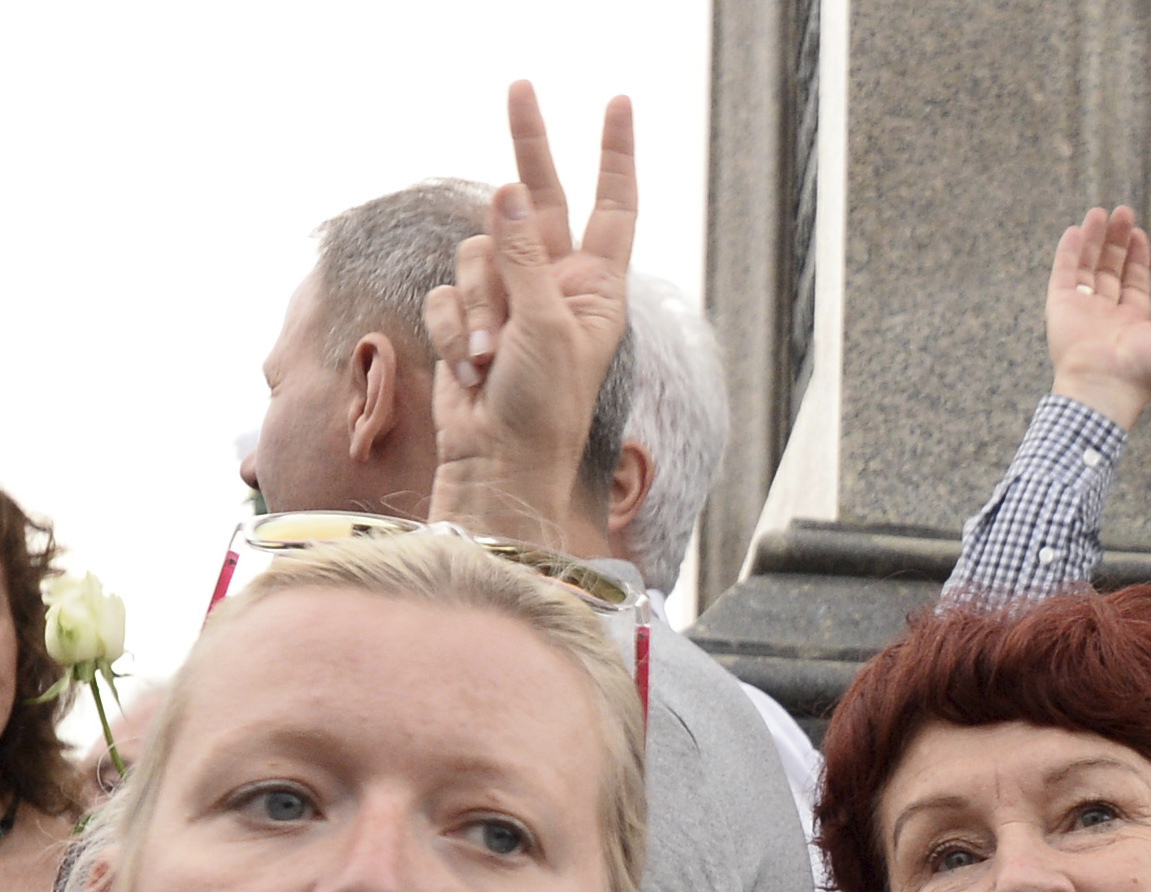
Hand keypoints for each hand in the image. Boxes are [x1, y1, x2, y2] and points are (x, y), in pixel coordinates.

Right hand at [424, 82, 638, 554]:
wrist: (497, 461)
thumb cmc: (541, 408)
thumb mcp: (545, 329)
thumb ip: (525, 259)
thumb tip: (510, 192)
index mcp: (596, 286)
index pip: (612, 205)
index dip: (615, 154)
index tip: (618, 103)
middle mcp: (554, 282)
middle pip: (537, 197)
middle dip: (527, 145)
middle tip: (520, 85)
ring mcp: (508, 298)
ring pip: (476, 253)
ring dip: (475, 306)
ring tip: (489, 356)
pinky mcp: (466, 317)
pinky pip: (446, 294)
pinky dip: (452, 330)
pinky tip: (468, 367)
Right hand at [1046, 207, 1150, 432]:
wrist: (1105, 386)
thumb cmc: (1141, 370)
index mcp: (1131, 323)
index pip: (1133, 282)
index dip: (1136, 257)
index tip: (1139, 233)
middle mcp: (1105, 315)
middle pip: (1110, 269)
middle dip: (1117, 241)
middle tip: (1123, 212)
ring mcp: (1081, 310)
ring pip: (1087, 267)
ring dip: (1094, 239)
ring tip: (1101, 212)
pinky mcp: (1060, 306)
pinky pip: (1063, 273)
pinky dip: (1068, 252)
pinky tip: (1076, 230)